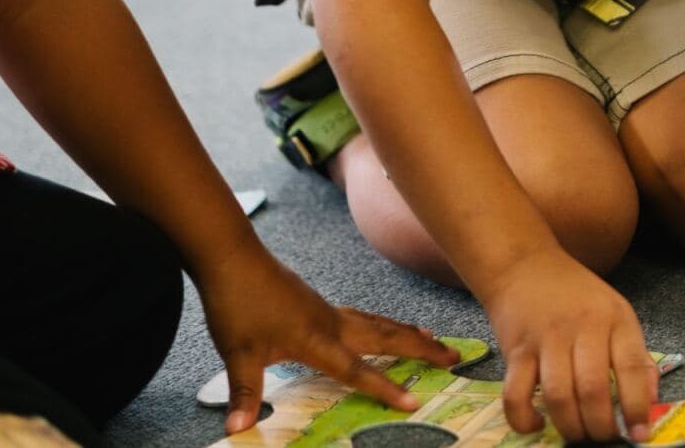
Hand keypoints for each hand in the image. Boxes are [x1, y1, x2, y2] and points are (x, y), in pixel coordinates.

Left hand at [196, 246, 456, 434]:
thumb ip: (246, 392)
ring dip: (406, 332)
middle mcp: (330, 322)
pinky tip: (379, 327)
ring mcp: (326, 310)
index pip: (357, 370)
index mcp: (317, 338)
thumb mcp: (238, 353)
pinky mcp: (317, 302)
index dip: (385, 388)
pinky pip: (361, 316)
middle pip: (385, 337)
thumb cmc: (237, 301)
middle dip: (421, 349)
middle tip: (453, 356)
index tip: (413, 402)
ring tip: (430, 338)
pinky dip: (381, 324)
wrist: (231, 255)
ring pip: (377, 323)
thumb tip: (239, 429)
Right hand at [477, 249, 657, 443]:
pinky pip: (517, 394)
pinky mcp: (516, 349)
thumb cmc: (575, 294)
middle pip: (594, 389)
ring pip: (559, 395)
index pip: (632, 367)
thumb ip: (636, 356)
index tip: (640, 434)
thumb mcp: (615, 313)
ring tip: (577, 435)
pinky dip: (524, 418)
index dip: (637, 407)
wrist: (524, 264)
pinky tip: (536, 423)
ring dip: (570, 427)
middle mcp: (584, 326)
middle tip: (603, 439)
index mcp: (615, 318)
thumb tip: (652, 400)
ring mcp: (547, 337)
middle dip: (601, 426)